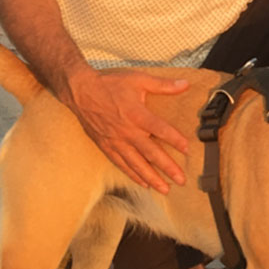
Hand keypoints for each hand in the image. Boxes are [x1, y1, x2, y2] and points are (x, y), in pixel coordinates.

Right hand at [64, 69, 190, 192]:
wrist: (80, 91)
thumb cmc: (110, 84)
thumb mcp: (139, 79)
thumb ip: (163, 85)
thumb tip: (186, 84)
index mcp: (137, 114)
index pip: (160, 130)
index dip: (175, 140)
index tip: (187, 150)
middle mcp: (127, 131)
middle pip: (151, 153)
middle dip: (167, 168)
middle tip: (181, 180)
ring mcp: (116, 141)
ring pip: (136, 163)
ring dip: (151, 177)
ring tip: (165, 189)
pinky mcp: (106, 146)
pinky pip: (121, 163)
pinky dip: (133, 174)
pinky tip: (143, 183)